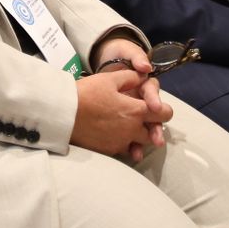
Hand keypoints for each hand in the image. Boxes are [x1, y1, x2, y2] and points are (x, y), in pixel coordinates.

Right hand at [73, 41, 171, 160]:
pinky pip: (123, 149)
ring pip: (139, 145)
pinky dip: (122, 144)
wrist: (64, 114)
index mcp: (136, 110)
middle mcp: (133, 130)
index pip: (164, 114)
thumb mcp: (109, 78)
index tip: (156, 107)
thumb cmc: (87, 93)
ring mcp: (121, 142)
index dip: (164, 110)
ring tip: (127, 130)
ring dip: (137, 139)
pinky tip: (113, 135)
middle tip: (141, 119)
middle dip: (152, 127)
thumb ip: (130, 77)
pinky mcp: (109, 151)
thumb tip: (143, 76)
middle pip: (154, 134)